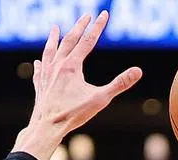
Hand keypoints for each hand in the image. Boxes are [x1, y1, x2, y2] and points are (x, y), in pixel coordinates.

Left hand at [12, 11, 142, 159]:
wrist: (47, 127)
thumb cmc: (73, 114)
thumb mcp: (100, 99)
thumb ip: (120, 84)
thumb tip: (138, 71)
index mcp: (72, 65)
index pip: (88, 40)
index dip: (97, 26)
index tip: (104, 14)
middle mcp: (57, 66)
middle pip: (69, 40)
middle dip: (78, 27)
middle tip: (85, 16)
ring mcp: (46, 75)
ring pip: (50, 51)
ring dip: (53, 38)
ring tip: (54, 28)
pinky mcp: (39, 87)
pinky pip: (39, 70)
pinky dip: (41, 63)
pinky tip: (38, 62)